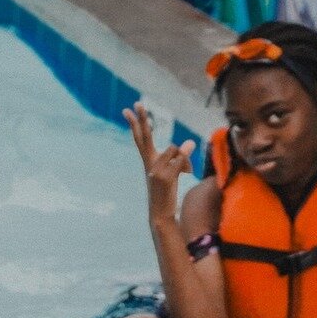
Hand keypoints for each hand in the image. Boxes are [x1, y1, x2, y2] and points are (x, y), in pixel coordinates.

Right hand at [123, 104, 193, 223]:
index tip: (128, 110)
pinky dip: (187, 162)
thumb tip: (188, 143)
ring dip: (185, 159)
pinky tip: (188, 172)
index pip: (141, 139)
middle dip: (142, 120)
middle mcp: (149, 164)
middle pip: (145, 137)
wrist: (161, 214)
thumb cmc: (167, 194)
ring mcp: (155, 170)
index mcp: (148, 162)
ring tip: (185, 173)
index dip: (136, 124)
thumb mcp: (172, 173)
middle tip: (137, 103)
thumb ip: (179, 157)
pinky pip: (180, 159)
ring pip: (175, 149)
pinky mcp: (164, 177)